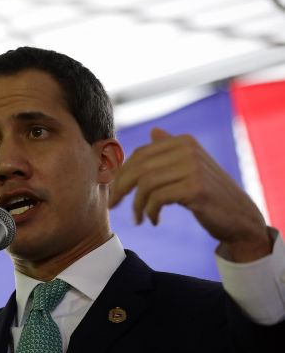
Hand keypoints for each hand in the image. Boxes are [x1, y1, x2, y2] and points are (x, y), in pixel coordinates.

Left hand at [108, 128, 270, 261]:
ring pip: (146, 184)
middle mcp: (189, 150)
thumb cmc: (208, 192)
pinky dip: (150, 212)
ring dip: (136, 205)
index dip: (121, 173)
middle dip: (121, 188)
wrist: (238, 216)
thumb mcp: (189, 167)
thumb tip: (153, 131)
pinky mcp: (196, 188)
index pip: (140, 154)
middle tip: (114, 205)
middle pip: (139, 167)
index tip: (114, 190)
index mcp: (184, 142)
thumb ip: (171, 150)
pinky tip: (153, 220)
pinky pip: (158, 199)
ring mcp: (193, 167)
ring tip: (137, 218)